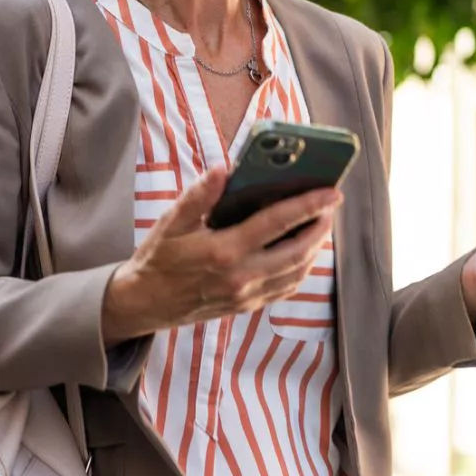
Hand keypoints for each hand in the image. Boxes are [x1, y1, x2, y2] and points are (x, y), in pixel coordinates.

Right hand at [102, 166, 341, 342]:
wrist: (144, 303)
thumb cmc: (157, 259)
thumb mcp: (170, 223)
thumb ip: (198, 196)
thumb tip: (223, 169)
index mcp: (223, 251)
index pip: (276, 223)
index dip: (307, 205)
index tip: (331, 191)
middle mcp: (240, 276)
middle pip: (298, 251)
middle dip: (320, 226)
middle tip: (331, 205)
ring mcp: (246, 295)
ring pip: (297, 273)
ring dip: (315, 248)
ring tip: (320, 224)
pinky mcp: (246, 306)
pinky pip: (286, 288)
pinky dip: (302, 269)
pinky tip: (302, 252)